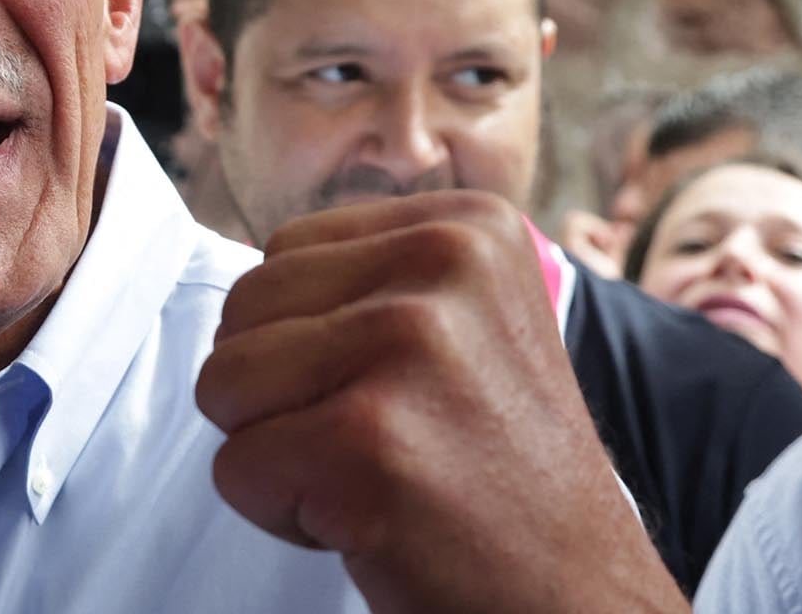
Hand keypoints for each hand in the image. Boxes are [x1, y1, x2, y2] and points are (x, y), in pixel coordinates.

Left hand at [195, 191, 685, 613]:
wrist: (578, 596)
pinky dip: (282, 513)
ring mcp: (409, 348)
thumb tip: (255, 269)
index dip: (306, 339)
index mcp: (467, 224)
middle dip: (281, 394)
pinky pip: (235, 468)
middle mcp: (445, 263)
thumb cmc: (495, 471)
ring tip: (378, 475)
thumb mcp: (465, 324)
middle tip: (385, 443)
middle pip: (242, 310)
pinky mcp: (369, 442)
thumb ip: (370, 278)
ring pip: (224, 382)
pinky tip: (372, 520)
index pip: (280, 254)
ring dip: (279, 450)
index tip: (398, 393)